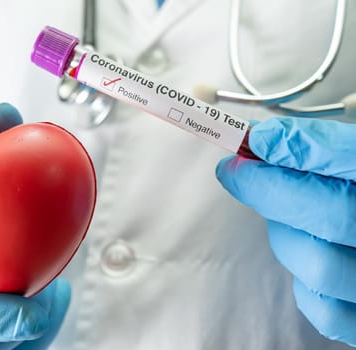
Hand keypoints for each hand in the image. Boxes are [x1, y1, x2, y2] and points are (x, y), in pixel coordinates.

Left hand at [216, 117, 355, 346]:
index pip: (353, 160)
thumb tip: (259, 140)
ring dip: (283, 235)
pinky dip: (300, 281)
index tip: (257, 137)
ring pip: (317, 264)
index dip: (300, 147)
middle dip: (265, 188)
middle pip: (328, 214)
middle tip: (233, 170)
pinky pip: (321, 309)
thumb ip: (324, 151)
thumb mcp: (355, 164)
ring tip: (282, 217)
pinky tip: (304, 256)